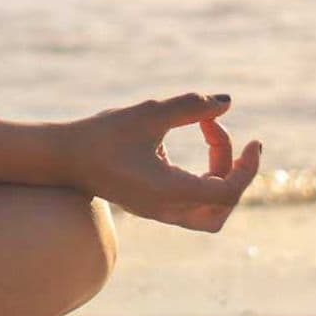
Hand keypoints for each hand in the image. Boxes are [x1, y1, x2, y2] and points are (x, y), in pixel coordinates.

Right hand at [62, 93, 261, 231]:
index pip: (227, 192)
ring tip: (211, 140)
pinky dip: (204, 179)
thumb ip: (189, 107)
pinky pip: (194, 204)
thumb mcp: (148, 114)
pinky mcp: (153, 206)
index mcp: (168, 191)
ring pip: (210, 212)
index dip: (247, 167)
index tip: (252, 139)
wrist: (62, 157)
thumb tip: (226, 102)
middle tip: (227, 137)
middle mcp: (167, 209)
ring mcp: (160, 212)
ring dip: (221, 179)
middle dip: (236, 173)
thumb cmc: (101, 134)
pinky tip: (191, 148)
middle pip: (223, 207)